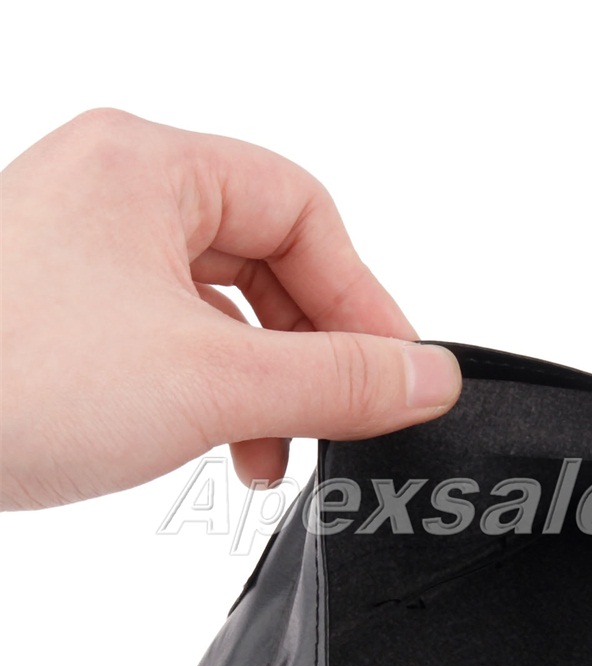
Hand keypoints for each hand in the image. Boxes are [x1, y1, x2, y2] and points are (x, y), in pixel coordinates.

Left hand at [0, 110, 460, 509]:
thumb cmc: (2, 381)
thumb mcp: (210, 381)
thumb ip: (337, 380)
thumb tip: (428, 377)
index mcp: (149, 168)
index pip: (306, 213)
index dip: (363, 296)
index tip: (396, 371)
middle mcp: (113, 196)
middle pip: (267, 258)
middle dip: (311, 348)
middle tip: (344, 413)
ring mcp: (82, 256)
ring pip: (220, 306)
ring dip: (264, 380)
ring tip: (274, 449)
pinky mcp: (63, 317)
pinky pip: (171, 339)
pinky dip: (211, 392)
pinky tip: (216, 443)